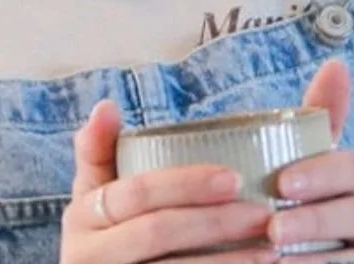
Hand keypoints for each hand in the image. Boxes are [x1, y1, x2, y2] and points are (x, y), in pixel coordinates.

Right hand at [61, 99, 279, 262]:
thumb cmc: (101, 239)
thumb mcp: (90, 197)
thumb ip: (97, 151)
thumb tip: (106, 104)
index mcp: (82, 215)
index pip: (137, 192)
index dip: (185, 183)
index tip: (235, 177)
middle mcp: (87, 254)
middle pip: (157, 232)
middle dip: (215, 222)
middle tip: (264, 215)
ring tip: (272, 251)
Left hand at [265, 60, 353, 262]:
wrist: (321, 259)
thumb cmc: (315, 204)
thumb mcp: (316, 163)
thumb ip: (323, 118)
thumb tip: (336, 63)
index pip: (353, 168)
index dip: (319, 173)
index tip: (281, 183)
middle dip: (314, 220)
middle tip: (272, 229)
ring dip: (317, 260)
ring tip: (276, 262)